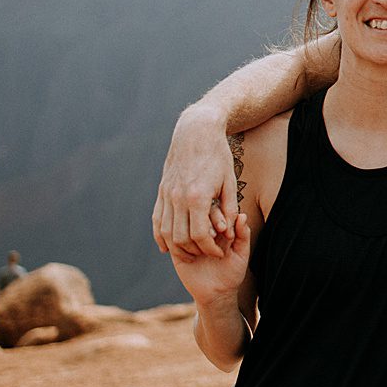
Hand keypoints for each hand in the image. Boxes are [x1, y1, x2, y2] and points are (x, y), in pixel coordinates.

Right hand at [152, 105, 236, 258]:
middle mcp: (178, 197)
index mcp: (198, 196)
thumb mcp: (230, 181)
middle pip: (181, 237)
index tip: (219, 252)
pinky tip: (166, 246)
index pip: (200, 235)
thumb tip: (230, 231)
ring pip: (165, 231)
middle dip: (194, 251)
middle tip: (206, 254)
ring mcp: (166, 194)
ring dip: (176, 246)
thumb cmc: (218, 155)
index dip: (210, 249)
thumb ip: (230, 208)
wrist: (196, 132)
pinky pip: (157, 219)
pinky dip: (160, 235)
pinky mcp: (161, 191)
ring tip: (189, 252)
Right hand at [172, 213, 251, 305]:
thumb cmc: (232, 272)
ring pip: (180, 225)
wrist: (216, 294)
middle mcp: (199, 228)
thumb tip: (242, 216)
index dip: (219, 217)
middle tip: (216, 236)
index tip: (227, 234)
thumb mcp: (241, 253)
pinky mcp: (174, 249)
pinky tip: (193, 258)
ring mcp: (185, 237)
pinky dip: (181, 247)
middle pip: (194, 213)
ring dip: (192, 237)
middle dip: (206, 224)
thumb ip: (243, 235)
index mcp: (216, 225)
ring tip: (205, 252)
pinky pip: (170, 239)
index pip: (213, 208)